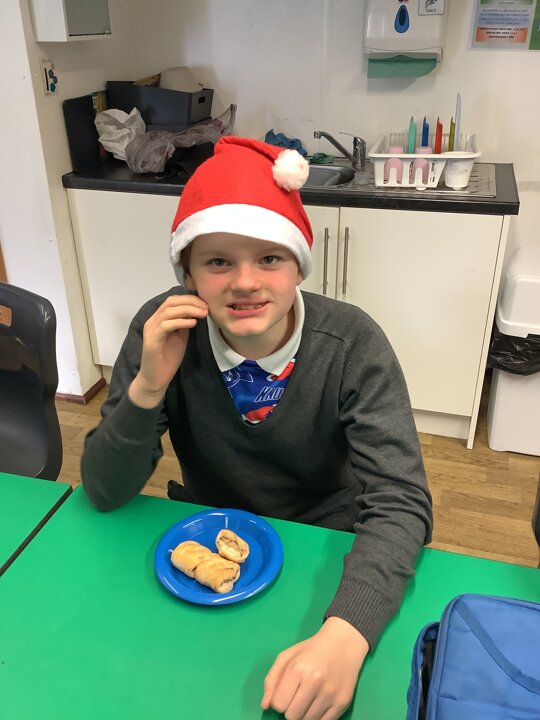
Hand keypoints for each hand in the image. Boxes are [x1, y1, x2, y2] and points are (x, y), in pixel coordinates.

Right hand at [129, 294, 207, 408]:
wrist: (156, 378)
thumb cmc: (168, 359)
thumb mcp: (180, 337)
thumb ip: (184, 323)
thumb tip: (196, 311)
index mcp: (159, 319)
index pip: (173, 300)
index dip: (190, 299)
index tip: (205, 304)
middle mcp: (152, 321)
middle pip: (171, 302)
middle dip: (191, 302)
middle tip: (206, 308)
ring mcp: (151, 330)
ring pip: (169, 311)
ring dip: (188, 310)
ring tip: (203, 314)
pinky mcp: (152, 340)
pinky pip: (166, 325)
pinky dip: (181, 322)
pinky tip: (193, 323)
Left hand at [261, 617, 368, 719]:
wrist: (343, 643)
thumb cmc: (311, 650)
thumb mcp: (287, 656)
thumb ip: (271, 680)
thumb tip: (265, 706)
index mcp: (297, 669)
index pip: (278, 704)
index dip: (279, 700)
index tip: (286, 692)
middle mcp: (314, 682)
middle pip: (291, 717)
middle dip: (291, 708)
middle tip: (298, 695)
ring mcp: (330, 694)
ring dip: (304, 713)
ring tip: (309, 698)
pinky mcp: (342, 703)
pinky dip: (318, 717)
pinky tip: (319, 703)